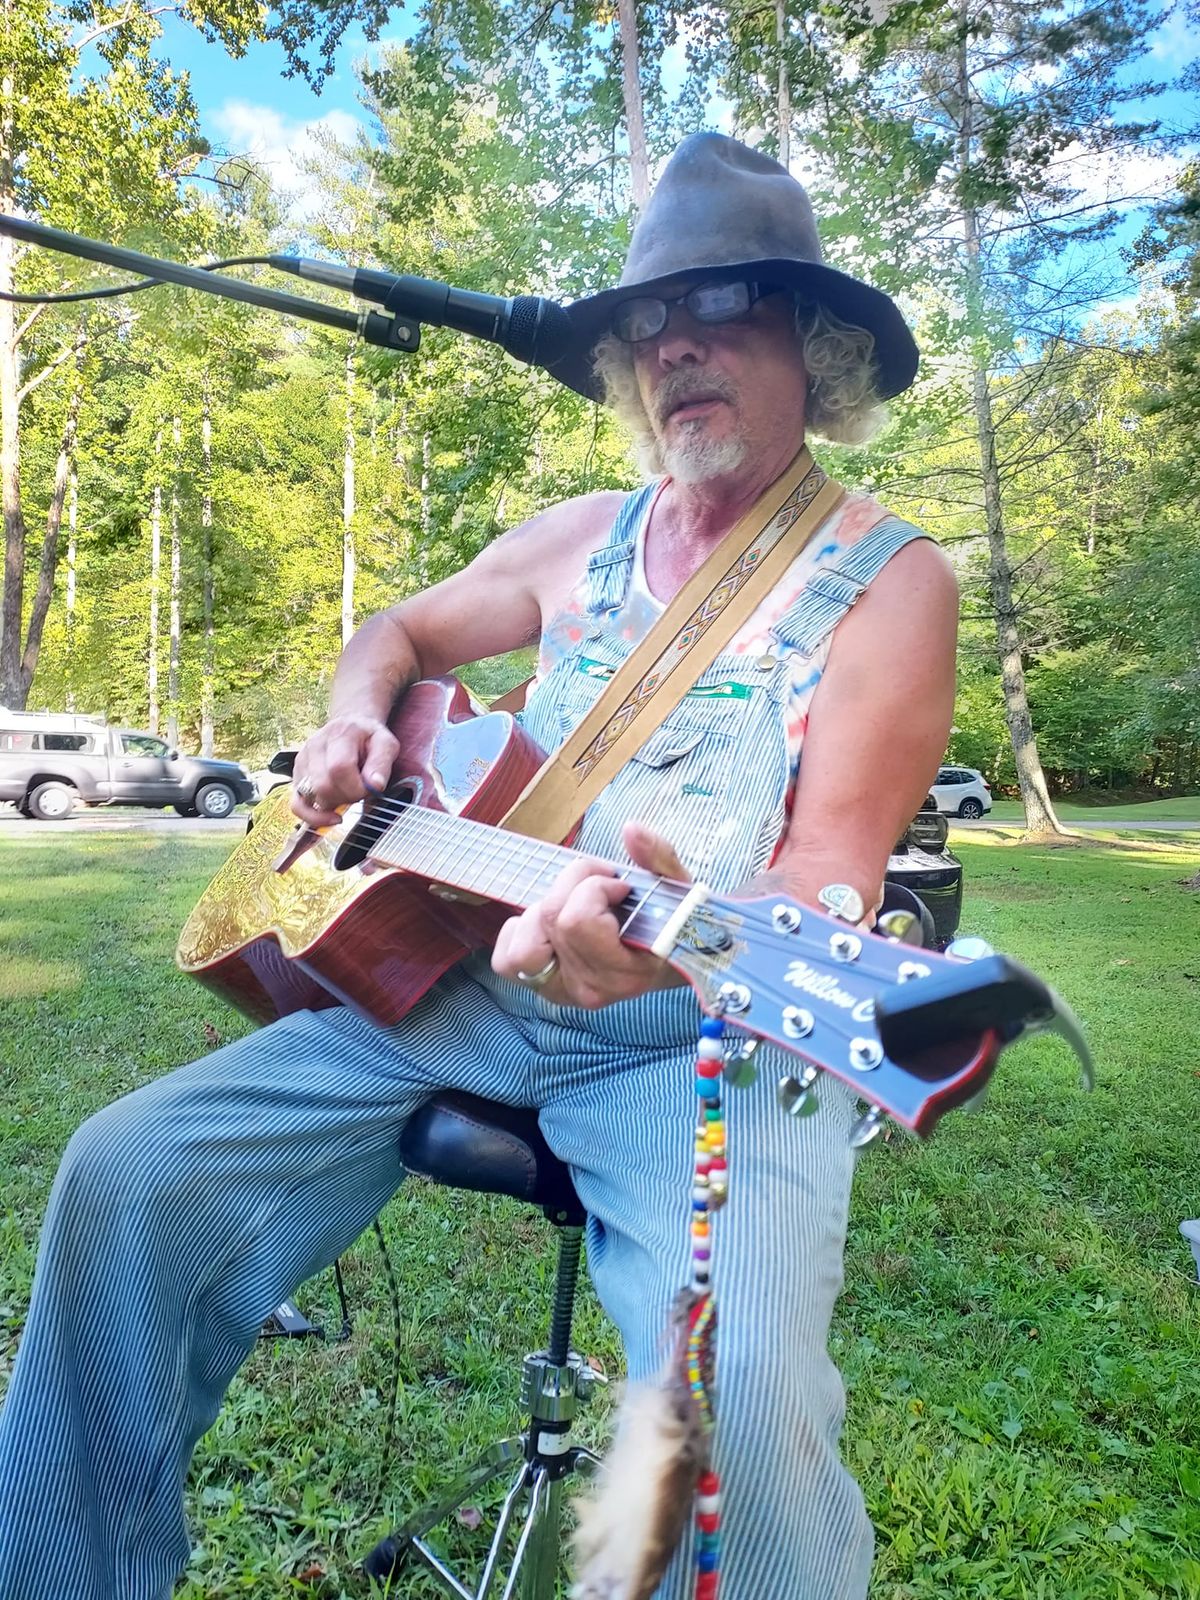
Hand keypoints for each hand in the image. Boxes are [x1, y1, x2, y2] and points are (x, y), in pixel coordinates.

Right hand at [290, 713, 398, 827]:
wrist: (350, 726)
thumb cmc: (369, 738)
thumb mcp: (386, 744)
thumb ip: (382, 764)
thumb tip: (375, 786)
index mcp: (339, 735)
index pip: (339, 768)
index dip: (356, 787)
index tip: (369, 789)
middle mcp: (315, 746)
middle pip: (323, 786)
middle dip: (346, 797)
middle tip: (360, 792)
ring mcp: (302, 761)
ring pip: (310, 797)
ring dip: (334, 804)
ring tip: (347, 793)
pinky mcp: (297, 776)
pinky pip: (296, 805)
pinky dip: (312, 817)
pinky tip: (330, 818)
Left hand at [491, 821, 690, 1007]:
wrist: (666, 962)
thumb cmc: (670, 924)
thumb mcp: (676, 890)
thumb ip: (660, 858)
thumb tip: (632, 830)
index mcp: (625, 973)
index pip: (578, 921)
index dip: (595, 888)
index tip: (620, 886)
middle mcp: (591, 989)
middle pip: (552, 918)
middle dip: (574, 883)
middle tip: (601, 884)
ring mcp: (562, 992)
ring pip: (524, 943)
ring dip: (545, 911)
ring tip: (576, 906)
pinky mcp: (540, 988)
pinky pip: (507, 959)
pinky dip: (522, 933)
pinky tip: (551, 926)